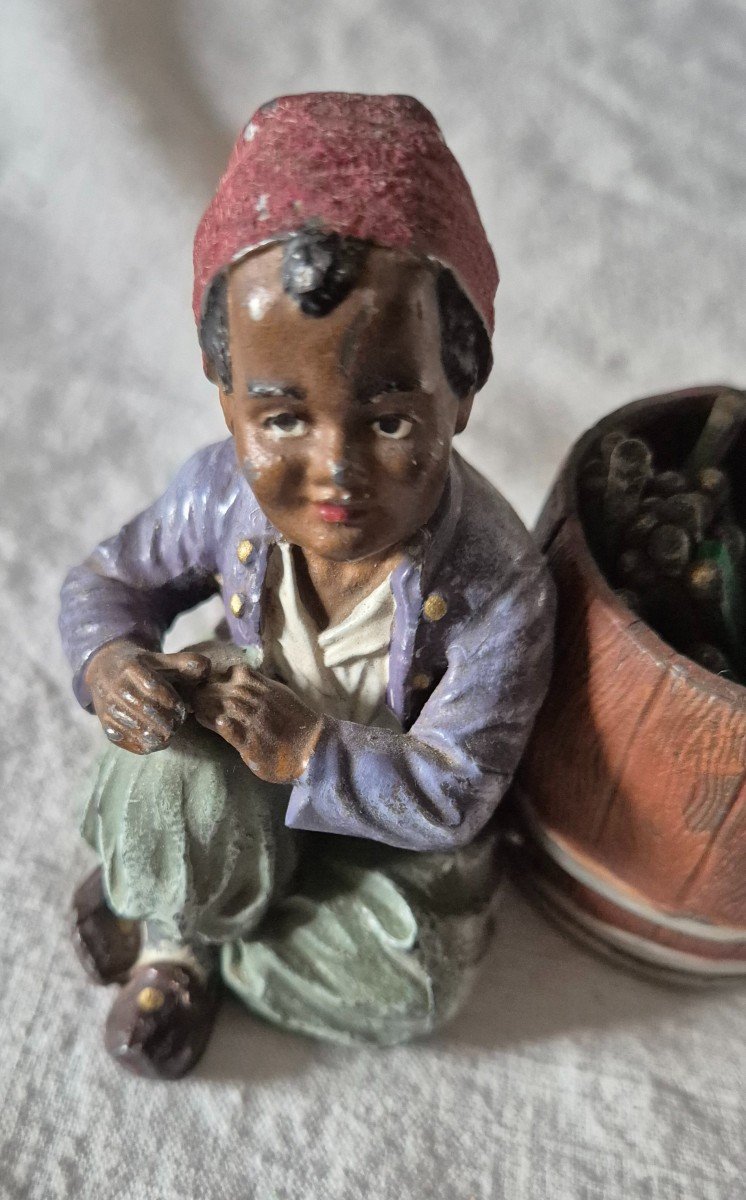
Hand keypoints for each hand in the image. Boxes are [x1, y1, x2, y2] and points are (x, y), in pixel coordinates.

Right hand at [85, 639, 210, 754]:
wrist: (103, 669)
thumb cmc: (141, 666)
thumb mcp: (160, 659)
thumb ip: (184, 663)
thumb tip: (207, 668)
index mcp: (130, 667)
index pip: (153, 687)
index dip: (172, 702)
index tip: (182, 709)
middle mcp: (115, 687)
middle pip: (145, 710)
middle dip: (167, 721)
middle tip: (178, 725)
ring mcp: (108, 707)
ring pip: (136, 727)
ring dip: (158, 735)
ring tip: (170, 734)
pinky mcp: (105, 724)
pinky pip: (126, 740)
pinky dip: (144, 745)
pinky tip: (157, 743)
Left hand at [191, 663, 323, 783]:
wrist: (311, 745)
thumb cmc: (295, 720)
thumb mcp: (279, 693)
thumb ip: (260, 683)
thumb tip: (241, 674)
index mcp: (263, 687)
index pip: (234, 672)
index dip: (219, 678)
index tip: (212, 686)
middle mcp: (255, 699)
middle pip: (220, 688)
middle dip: (206, 693)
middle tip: (197, 701)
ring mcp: (252, 720)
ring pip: (220, 705)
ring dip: (206, 708)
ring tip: (201, 712)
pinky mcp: (249, 741)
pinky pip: (229, 729)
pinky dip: (221, 724)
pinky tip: (217, 723)